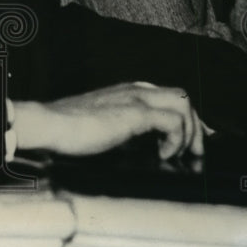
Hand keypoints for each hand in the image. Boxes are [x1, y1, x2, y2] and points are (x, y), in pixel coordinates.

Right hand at [12, 82, 208, 159]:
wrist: (51, 125)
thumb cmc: (69, 131)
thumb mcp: (106, 129)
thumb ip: (126, 133)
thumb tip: (147, 150)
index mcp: (129, 90)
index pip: (170, 98)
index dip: (187, 121)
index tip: (192, 144)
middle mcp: (136, 89)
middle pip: (183, 99)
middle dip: (196, 128)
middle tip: (196, 155)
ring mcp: (137, 98)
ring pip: (184, 106)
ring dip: (190, 134)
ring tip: (180, 156)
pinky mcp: (136, 112)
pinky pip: (173, 122)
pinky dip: (176, 141)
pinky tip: (163, 155)